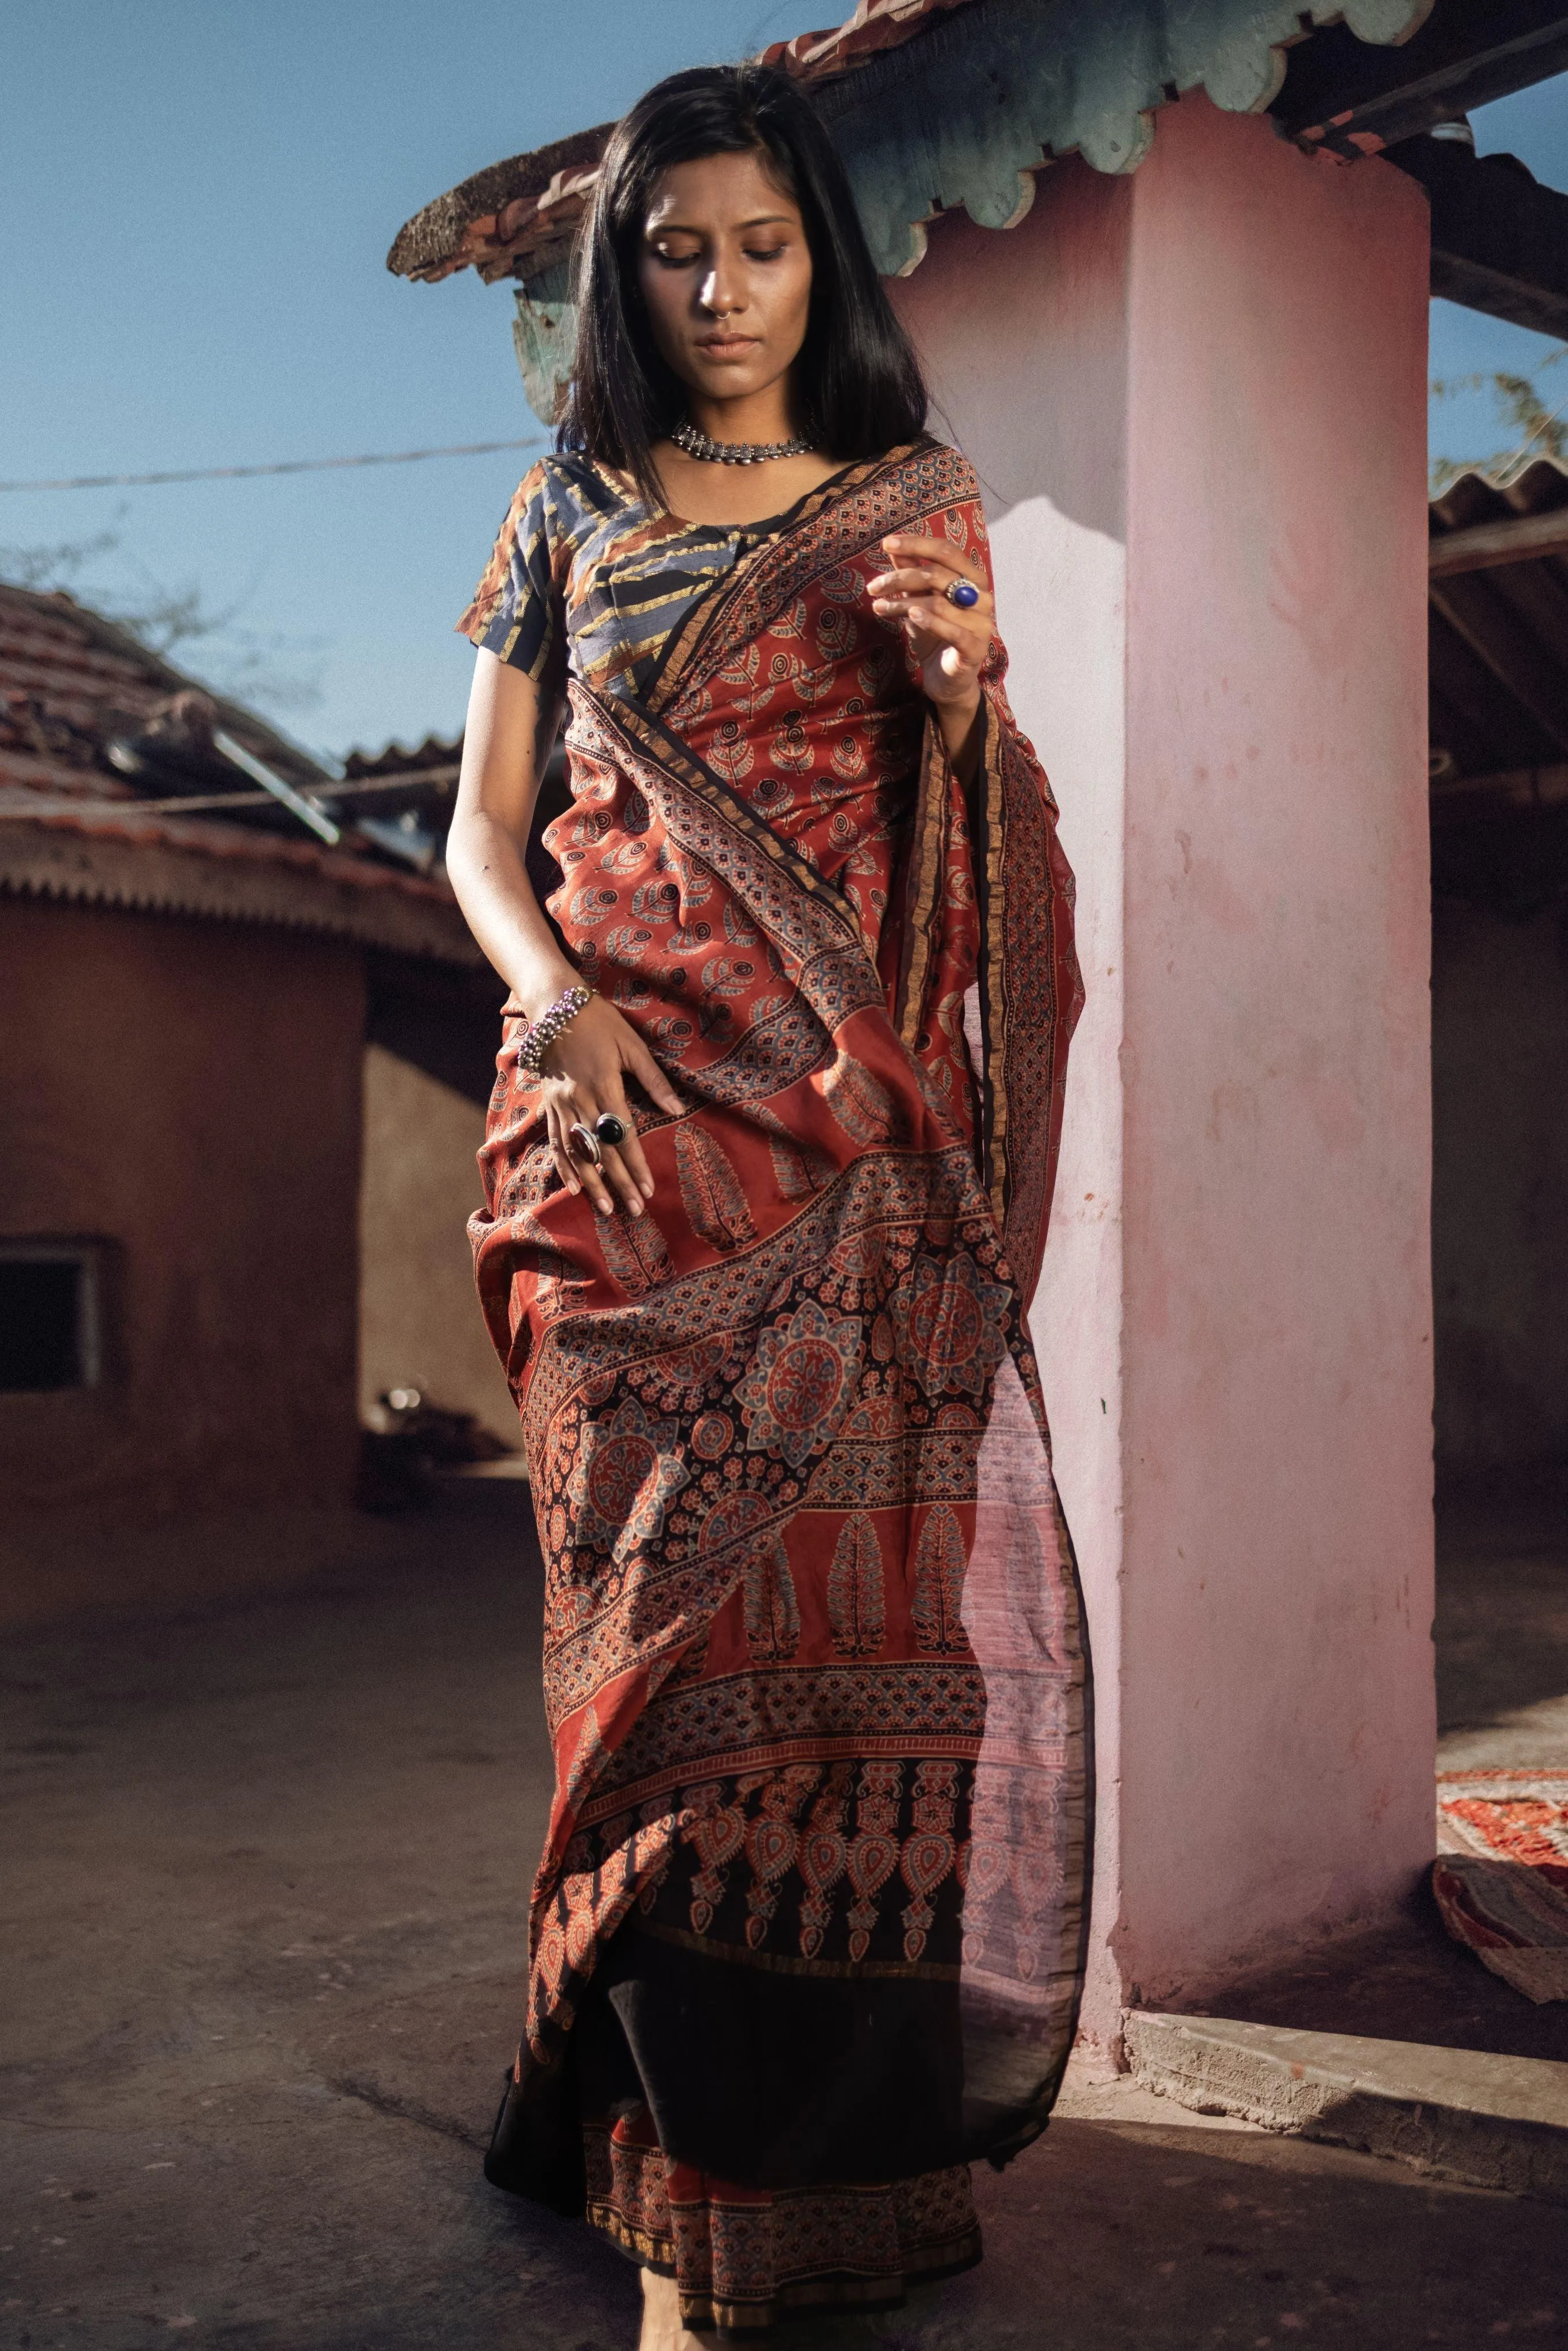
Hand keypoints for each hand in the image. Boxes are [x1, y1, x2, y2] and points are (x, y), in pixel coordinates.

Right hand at [536, 994, 683, 1217]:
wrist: (553, 1004)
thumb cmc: (599, 1021)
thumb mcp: (632, 1045)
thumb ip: (653, 1079)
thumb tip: (677, 1107)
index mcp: (604, 1085)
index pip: (623, 1135)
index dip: (636, 1165)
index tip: (649, 1189)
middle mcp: (580, 1099)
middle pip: (601, 1150)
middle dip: (619, 1183)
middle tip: (634, 1209)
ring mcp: (561, 1103)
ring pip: (576, 1151)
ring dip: (592, 1182)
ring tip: (605, 1208)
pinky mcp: (548, 1103)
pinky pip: (555, 1140)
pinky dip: (563, 1165)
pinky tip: (573, 1186)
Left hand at [867, 533, 992, 715]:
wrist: (946, 680)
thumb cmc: (935, 636)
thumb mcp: (918, 600)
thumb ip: (911, 574)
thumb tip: (893, 546)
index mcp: (972, 578)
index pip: (946, 551)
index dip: (917, 544)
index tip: (887, 543)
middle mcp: (981, 596)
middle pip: (937, 575)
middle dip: (900, 578)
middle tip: (873, 587)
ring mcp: (981, 622)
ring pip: (937, 603)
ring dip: (902, 603)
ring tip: (879, 607)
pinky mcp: (975, 648)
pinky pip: (952, 630)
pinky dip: (929, 621)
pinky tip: (910, 616)